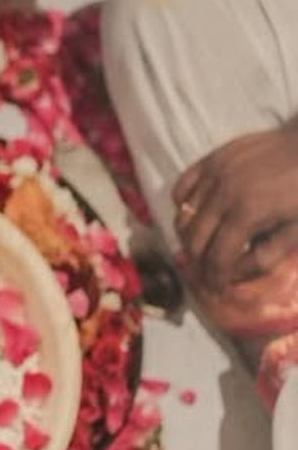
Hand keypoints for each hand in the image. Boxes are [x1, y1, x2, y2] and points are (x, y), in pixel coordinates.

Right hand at [173, 127, 297, 290]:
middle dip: (199, 263)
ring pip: (183, 216)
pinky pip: (181, 187)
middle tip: (208, 274)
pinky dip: (182, 205)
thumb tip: (236, 274)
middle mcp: (222, 195)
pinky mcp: (212, 159)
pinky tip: (197, 214)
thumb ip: (268, 255)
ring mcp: (214, 174)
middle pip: (194, 240)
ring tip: (202, 247)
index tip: (217, 290)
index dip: (216, 279)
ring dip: (189, 238)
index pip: (218, 257)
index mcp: (248, 214)